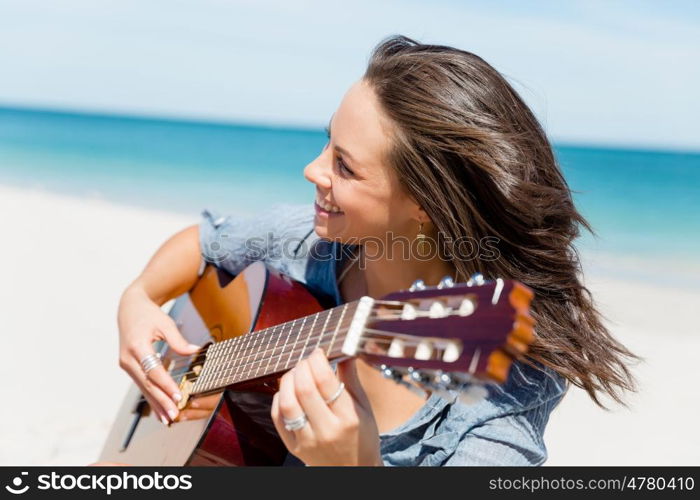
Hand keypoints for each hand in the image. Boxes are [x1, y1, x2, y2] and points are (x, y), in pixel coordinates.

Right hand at [117, 285, 198, 423]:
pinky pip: (142, 385)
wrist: (129, 309)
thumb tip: (195, 351)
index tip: (179, 396)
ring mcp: (126, 364)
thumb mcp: (165, 323)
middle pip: (147, 384)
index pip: (153, 370)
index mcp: (137, 346)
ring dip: (156, 404)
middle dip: (161, 401)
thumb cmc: (148, 315)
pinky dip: (151, 398)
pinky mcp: (129, 367)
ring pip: (143, 388)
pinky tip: (159, 411)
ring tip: (168, 419)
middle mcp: (128, 358)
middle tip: (174, 415)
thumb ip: (179, 340)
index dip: (167, 385)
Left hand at [271, 348, 382, 465]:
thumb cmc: (362, 436)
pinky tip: (288, 391)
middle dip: (302, 367)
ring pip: (287, 403)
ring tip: (296, 373)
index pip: (326, 381)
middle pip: (304, 389)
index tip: (318, 352)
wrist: (353, 471)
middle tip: (306, 360)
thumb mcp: (363, 408)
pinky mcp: (294, 448)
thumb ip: (351, 379)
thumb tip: (345, 351)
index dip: (317, 360)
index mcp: (348, 418)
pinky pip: (278, 418)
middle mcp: (327, 430)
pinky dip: (279, 399)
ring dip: (287, 381)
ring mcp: (308, 441)